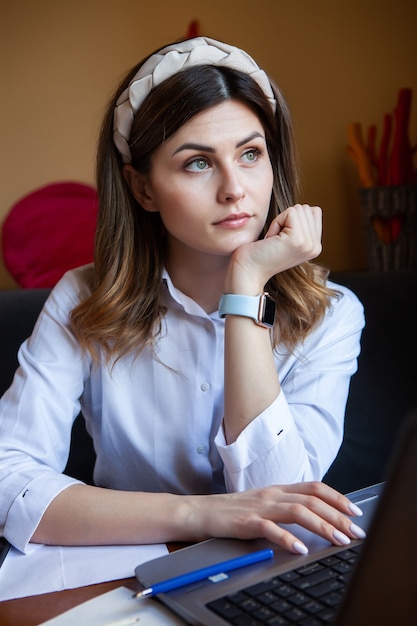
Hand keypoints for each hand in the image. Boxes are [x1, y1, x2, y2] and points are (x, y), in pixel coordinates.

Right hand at [189, 481, 364, 554]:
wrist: (200, 511)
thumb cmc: (232, 512)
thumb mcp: (263, 504)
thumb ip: (285, 507)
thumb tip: (315, 518)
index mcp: (278, 489)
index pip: (314, 488)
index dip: (337, 498)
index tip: (355, 511)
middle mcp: (272, 494)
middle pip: (312, 500)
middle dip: (338, 515)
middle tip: (356, 531)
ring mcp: (260, 507)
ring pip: (298, 511)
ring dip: (322, 526)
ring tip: (338, 539)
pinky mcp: (246, 521)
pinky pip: (270, 529)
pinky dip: (287, 538)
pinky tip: (300, 548)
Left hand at [227, 204, 322, 293]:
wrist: (248, 271)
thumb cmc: (260, 253)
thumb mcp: (287, 238)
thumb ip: (301, 226)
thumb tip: (304, 208)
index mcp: (315, 246)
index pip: (314, 212)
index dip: (293, 218)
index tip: (281, 237)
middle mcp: (315, 247)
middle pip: (306, 209)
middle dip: (286, 219)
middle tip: (275, 240)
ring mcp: (308, 244)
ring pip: (298, 209)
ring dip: (280, 221)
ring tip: (273, 240)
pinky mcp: (298, 239)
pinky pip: (290, 212)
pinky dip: (276, 222)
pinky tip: (271, 239)